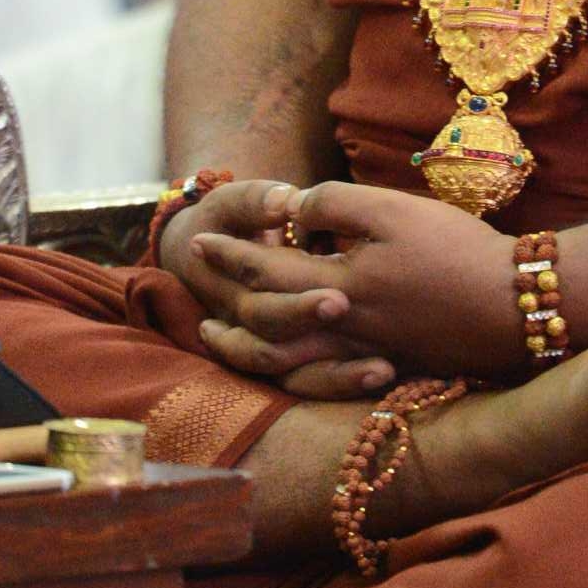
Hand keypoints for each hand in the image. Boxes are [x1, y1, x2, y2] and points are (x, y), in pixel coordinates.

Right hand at [155, 178, 379, 399]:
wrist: (201, 250)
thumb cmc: (227, 220)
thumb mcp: (232, 204)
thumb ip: (255, 202)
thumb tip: (287, 204)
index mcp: (226, 286)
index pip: (262, 296)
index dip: (296, 301)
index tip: (341, 298)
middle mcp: (245, 325)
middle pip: (278, 340)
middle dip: (316, 329)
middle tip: (355, 316)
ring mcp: (267, 346)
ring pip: (297, 377)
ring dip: (339, 377)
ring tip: (383, 371)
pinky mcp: (294, 358)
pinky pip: (315, 385)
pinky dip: (345, 384)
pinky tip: (387, 375)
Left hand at [173, 180, 521, 391]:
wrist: (516, 309)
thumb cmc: (454, 254)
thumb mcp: (391, 212)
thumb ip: (333, 206)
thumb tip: (292, 213)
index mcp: (336, 289)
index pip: (264, 273)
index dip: (230, 254)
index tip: (200, 239)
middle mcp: (340, 332)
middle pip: (264, 324)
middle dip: (224, 299)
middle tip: (197, 282)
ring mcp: (363, 355)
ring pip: (284, 362)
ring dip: (244, 346)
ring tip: (219, 336)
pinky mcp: (388, 366)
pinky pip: (318, 378)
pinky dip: (289, 370)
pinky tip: (286, 358)